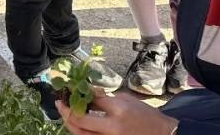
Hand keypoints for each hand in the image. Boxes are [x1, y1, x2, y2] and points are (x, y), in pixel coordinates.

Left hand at [56, 89, 176, 134]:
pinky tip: (77, 124)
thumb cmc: (144, 115)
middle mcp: (111, 127)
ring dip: (69, 123)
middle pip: (79, 121)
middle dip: (66, 111)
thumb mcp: (127, 99)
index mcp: (118, 109)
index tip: (69, 89)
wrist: (160, 134)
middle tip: (60, 103)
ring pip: (80, 134)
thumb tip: (87, 92)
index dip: (77, 94)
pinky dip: (80, 132)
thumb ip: (106, 98)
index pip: (91, 100)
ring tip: (65, 114)